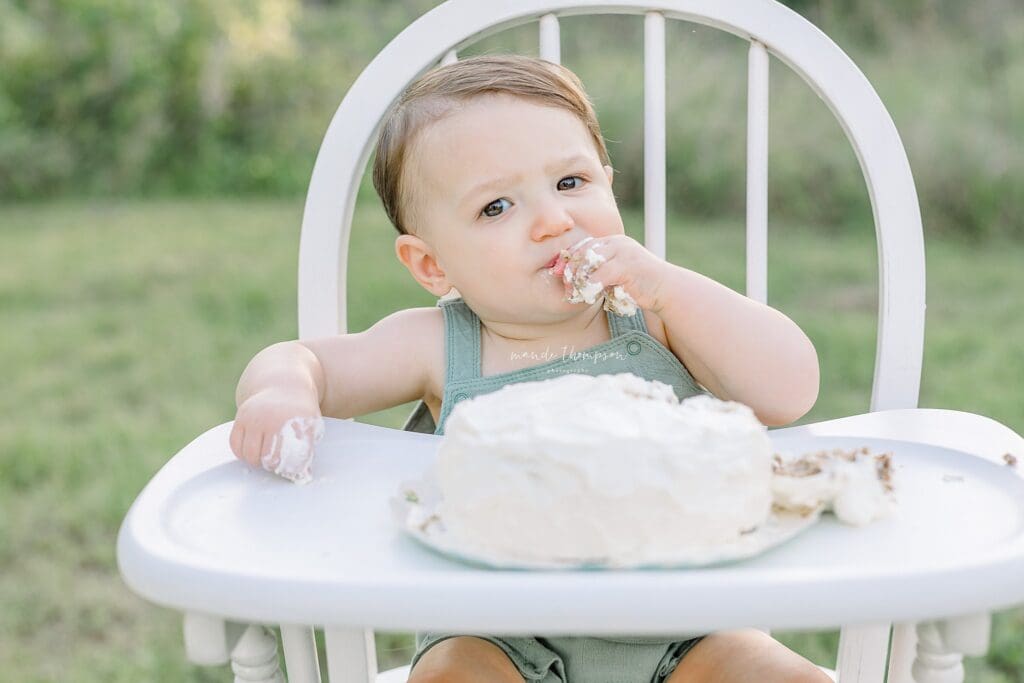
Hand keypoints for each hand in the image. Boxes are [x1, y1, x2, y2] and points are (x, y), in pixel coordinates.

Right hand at [229, 388, 323, 482]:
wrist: (284, 386)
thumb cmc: (300, 413)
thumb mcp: (312, 426)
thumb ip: (308, 449)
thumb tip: (304, 477)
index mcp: (296, 421)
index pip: (293, 456)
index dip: (293, 468)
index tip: (294, 469)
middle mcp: (274, 418)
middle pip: (269, 459)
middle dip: (274, 465)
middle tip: (279, 461)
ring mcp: (255, 417)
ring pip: (250, 455)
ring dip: (258, 461)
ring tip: (267, 455)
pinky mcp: (241, 417)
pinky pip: (236, 445)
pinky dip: (243, 453)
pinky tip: (254, 449)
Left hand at [555, 234, 671, 312]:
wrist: (666, 289)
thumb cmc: (639, 285)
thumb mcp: (616, 274)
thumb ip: (599, 272)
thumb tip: (572, 281)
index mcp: (614, 241)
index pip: (583, 246)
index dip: (569, 259)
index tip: (557, 273)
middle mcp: (617, 243)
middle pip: (584, 252)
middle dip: (571, 270)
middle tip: (565, 286)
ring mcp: (623, 252)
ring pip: (590, 263)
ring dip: (579, 280)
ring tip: (574, 293)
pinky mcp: (627, 265)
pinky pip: (600, 275)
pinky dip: (590, 286)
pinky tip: (587, 296)